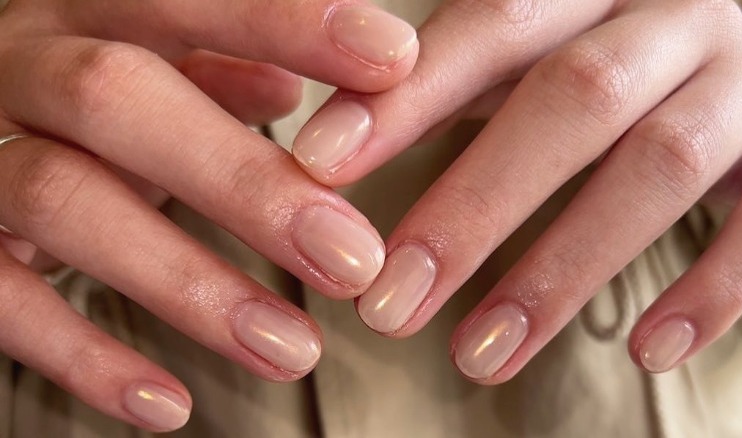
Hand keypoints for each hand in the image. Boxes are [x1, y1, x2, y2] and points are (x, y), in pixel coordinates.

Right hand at [0, 0, 416, 430]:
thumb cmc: (68, 113)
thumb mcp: (137, 76)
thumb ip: (207, 73)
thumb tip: (291, 87)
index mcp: (79, 13)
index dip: (285, 23)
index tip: (394, 59)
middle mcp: (15, 68)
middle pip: (116, 97)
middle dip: (244, 181)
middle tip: (351, 256)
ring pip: (66, 201)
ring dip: (191, 285)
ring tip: (294, 349)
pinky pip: (3, 302)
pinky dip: (87, 358)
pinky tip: (169, 405)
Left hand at [292, 0, 741, 382]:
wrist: (723, 71)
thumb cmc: (589, 72)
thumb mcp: (516, 67)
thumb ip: (437, 91)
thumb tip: (319, 156)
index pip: (489, 26)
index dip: (405, 96)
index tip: (319, 166)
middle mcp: (672, 17)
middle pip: (575, 99)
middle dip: (475, 209)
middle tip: (388, 307)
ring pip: (663, 166)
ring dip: (564, 271)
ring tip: (479, 356)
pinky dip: (715, 287)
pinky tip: (648, 355)